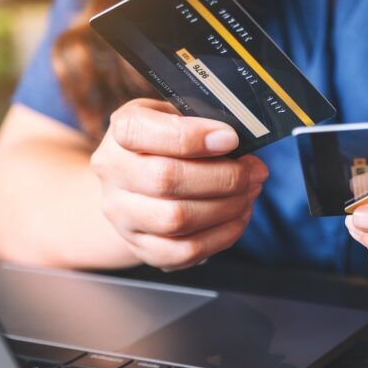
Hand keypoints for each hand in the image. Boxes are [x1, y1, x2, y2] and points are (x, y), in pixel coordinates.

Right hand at [91, 98, 266, 270]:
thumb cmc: (168, 143)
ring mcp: (122, 215)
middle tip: (254, 172)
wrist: (139, 182)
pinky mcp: (142, 246)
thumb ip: (201, 120)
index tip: (230, 138)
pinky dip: (222, 235)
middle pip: (166, 179)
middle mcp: (112, 173)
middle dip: (223, 177)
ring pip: (176, 219)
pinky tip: (238, 217)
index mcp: (122, 131)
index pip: (141, 131)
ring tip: (250, 192)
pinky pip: (184, 251)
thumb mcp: (178, 116)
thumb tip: (236, 140)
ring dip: (227, 207)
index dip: (191, 136)